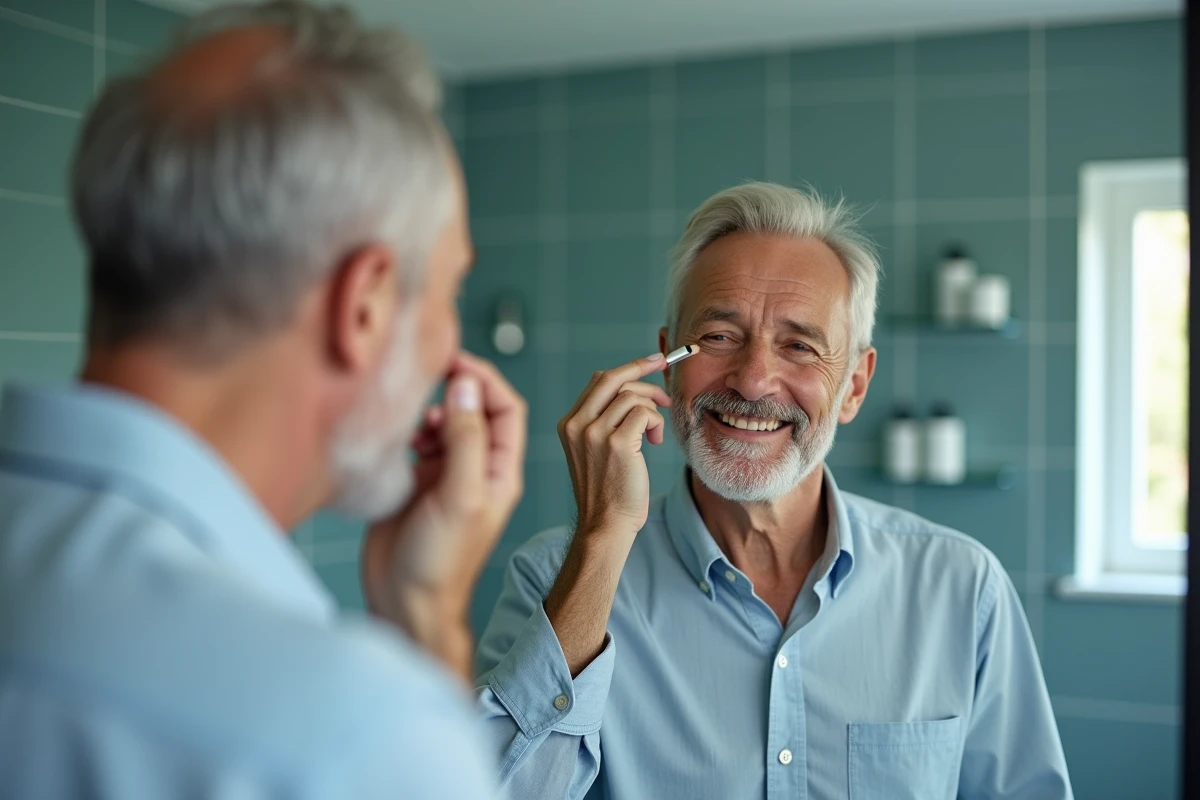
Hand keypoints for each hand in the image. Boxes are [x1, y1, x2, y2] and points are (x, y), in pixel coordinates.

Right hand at [362, 352, 526, 678]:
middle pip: (475, 410)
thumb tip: (466, 386)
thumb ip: (466, 440)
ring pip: (445, 424)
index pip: (506, 409)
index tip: (455, 360)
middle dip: (456, 389)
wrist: (407, 602)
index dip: (485, 379)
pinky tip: (400, 437)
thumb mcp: (461, 496)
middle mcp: (476, 469)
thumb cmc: (441, 561)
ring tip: (414, 422)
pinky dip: (409, 431)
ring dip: (430, 411)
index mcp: (499, 471)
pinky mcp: (416, 484)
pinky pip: (418, 442)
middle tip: (427, 377)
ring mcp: (446, 476)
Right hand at [557, 352, 670, 540]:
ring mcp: (595, 433)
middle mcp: (577, 425)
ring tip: (655, 432)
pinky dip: (657, 422)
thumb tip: (631, 391)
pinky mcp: (618, 443)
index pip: (599, 381)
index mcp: (569, 424)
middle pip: (613, 378)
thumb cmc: (608, 492)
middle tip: (665, 367)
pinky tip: (655, 441)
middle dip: (643, 368)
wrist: (605, 525)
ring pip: (632, 396)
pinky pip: (645, 413)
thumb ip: (603, 422)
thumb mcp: (595, 452)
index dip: (628, 369)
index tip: (651, 363)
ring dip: (654, 408)